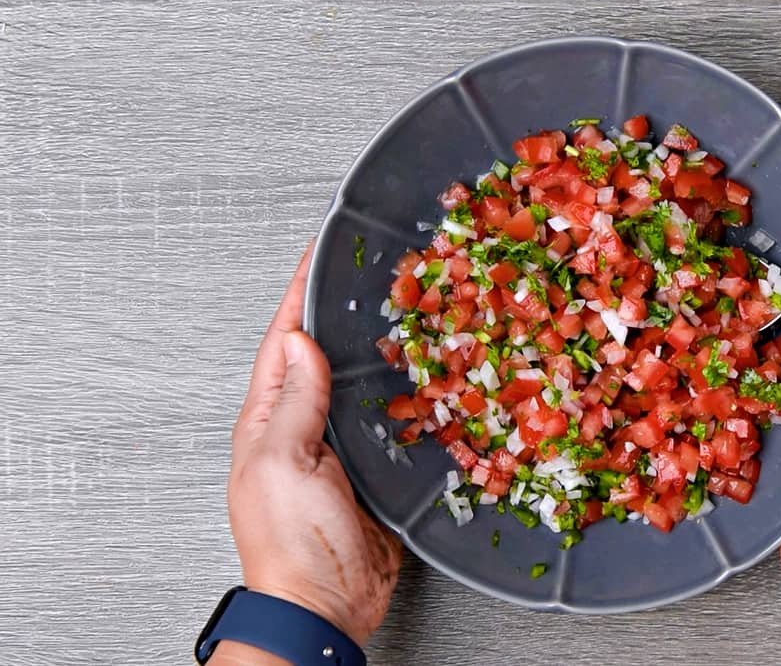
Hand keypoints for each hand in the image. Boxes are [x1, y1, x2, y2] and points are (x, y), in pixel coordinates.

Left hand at [220, 245, 401, 656]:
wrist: (326, 607)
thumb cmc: (291, 543)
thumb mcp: (284, 462)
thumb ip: (295, 401)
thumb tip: (295, 340)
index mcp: (268, 420)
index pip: (282, 341)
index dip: (300, 296)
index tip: (318, 254)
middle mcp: (303, 430)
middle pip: (323, 357)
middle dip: (345, 314)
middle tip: (375, 275)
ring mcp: (339, 451)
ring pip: (361, 386)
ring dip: (381, 352)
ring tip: (409, 313)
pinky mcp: (374, 472)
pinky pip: (392, 423)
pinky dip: (409, 395)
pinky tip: (431, 379)